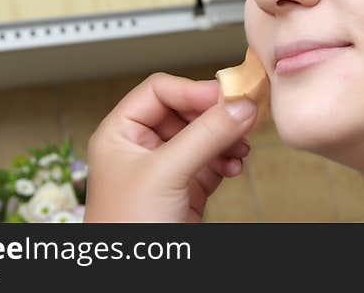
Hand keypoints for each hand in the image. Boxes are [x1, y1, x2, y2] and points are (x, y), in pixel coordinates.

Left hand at [83, 73, 257, 221]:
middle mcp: (141, 147)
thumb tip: (241, 105)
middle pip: (186, 111)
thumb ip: (205, 135)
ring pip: (203, 136)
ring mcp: (164, 169)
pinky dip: (227, 160)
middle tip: (243, 117)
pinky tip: (234, 167)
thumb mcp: (165, 173)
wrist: (132, 282)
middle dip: (215, 117)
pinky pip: (212, 160)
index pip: (160, 91)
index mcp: (120, 133)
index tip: (227, 97)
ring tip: (241, 148)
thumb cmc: (126, 230)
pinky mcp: (185, 189)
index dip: (193, 91)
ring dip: (226, 138)